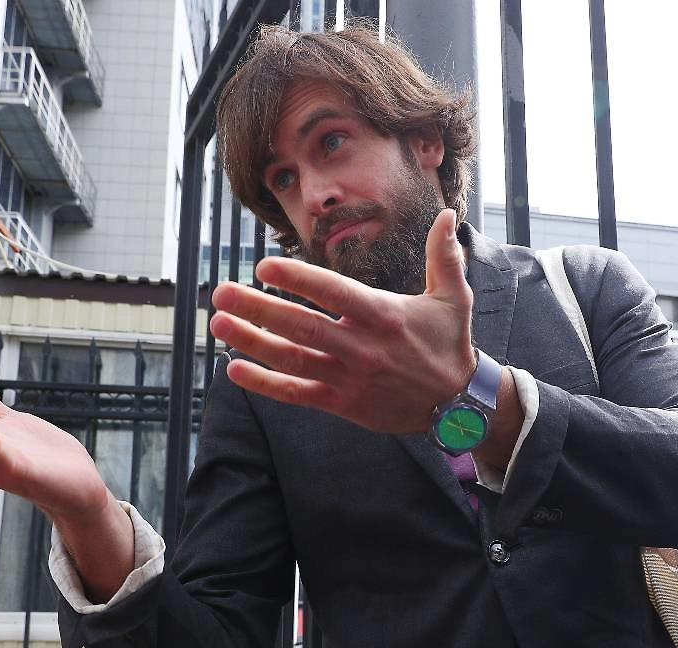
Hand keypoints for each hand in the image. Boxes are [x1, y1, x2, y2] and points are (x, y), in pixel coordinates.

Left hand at [209, 209, 474, 433]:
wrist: (458, 405)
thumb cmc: (449, 344)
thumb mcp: (454, 297)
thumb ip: (443, 256)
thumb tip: (443, 213)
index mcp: (383, 315)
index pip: (333, 293)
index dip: (297, 280)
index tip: (263, 266)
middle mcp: (361, 347)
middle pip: (301, 326)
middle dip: (258, 308)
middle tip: (221, 292)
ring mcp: (349, 378)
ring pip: (292, 359)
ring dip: (251, 341)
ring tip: (218, 323)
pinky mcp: (342, 403)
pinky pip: (296, 393)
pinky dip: (264, 384)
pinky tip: (235, 369)